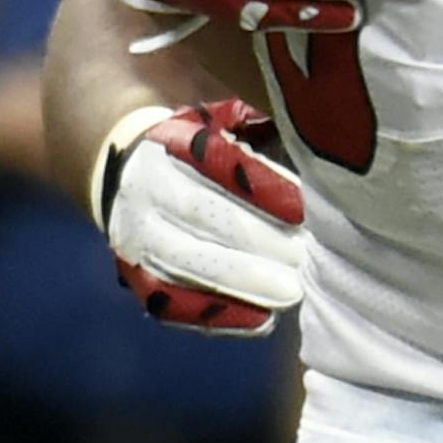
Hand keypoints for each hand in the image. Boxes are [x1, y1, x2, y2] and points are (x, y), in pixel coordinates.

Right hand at [99, 99, 303, 334]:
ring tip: (293, 291)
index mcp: (166, 147)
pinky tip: (263, 321)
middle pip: (202, 218)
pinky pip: (174, 304)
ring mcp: (135, 241)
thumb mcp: (222, 122)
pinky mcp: (136, 281)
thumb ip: (260, 130)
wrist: (126, 173)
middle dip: (259, 239)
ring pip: (187, 264)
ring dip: (243, 281)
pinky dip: (219, 316)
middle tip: (307, 254)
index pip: (216, 166)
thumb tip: (316, 137)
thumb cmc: (202, 146)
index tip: (306, 206)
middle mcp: (142, 194)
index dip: (262, 187)